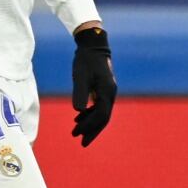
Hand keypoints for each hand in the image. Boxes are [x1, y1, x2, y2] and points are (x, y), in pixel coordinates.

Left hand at [71, 24, 116, 146]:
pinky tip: (79, 116)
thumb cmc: (86, 61)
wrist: (93, 45)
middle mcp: (110, 93)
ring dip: (90, 123)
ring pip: (101, 112)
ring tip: (76, 130)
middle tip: (81, 142)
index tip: (78, 135)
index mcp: (106, 92)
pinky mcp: (103, 87)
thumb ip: (80, 94)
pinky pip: (99, 105)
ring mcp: (108, 90)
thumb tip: (79, 111)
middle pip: (103, 118)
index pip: (100, 116)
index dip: (90, 127)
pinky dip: (90, 113)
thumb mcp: (80, 77)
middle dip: (92, 130)